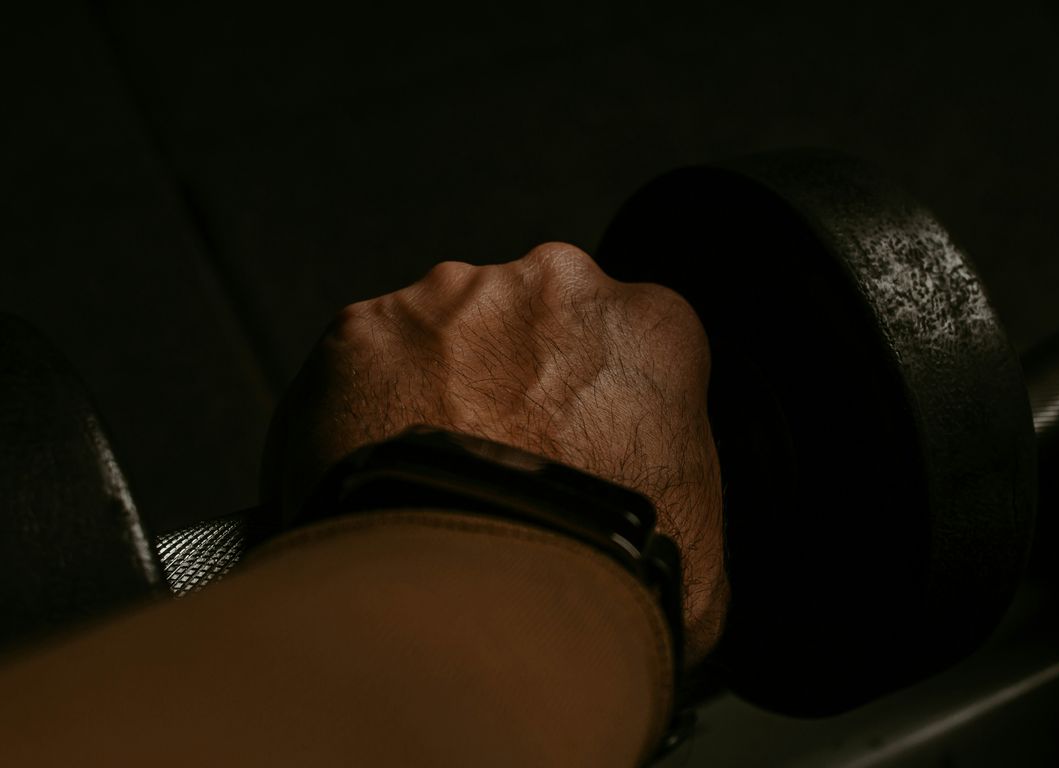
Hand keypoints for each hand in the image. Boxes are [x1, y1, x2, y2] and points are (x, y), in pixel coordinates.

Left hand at [261, 243, 727, 664]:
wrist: (490, 602)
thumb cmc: (605, 578)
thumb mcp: (699, 532)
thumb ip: (673, 476)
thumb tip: (654, 513)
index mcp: (648, 326)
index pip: (623, 339)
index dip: (593, 400)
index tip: (572, 444)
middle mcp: (551, 286)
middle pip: (527, 318)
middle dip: (512, 375)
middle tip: (497, 461)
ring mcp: (448, 300)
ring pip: (440, 330)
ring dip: (434, 386)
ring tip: (429, 480)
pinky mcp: (361, 331)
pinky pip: (359, 363)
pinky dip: (359, 410)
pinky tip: (374, 477)